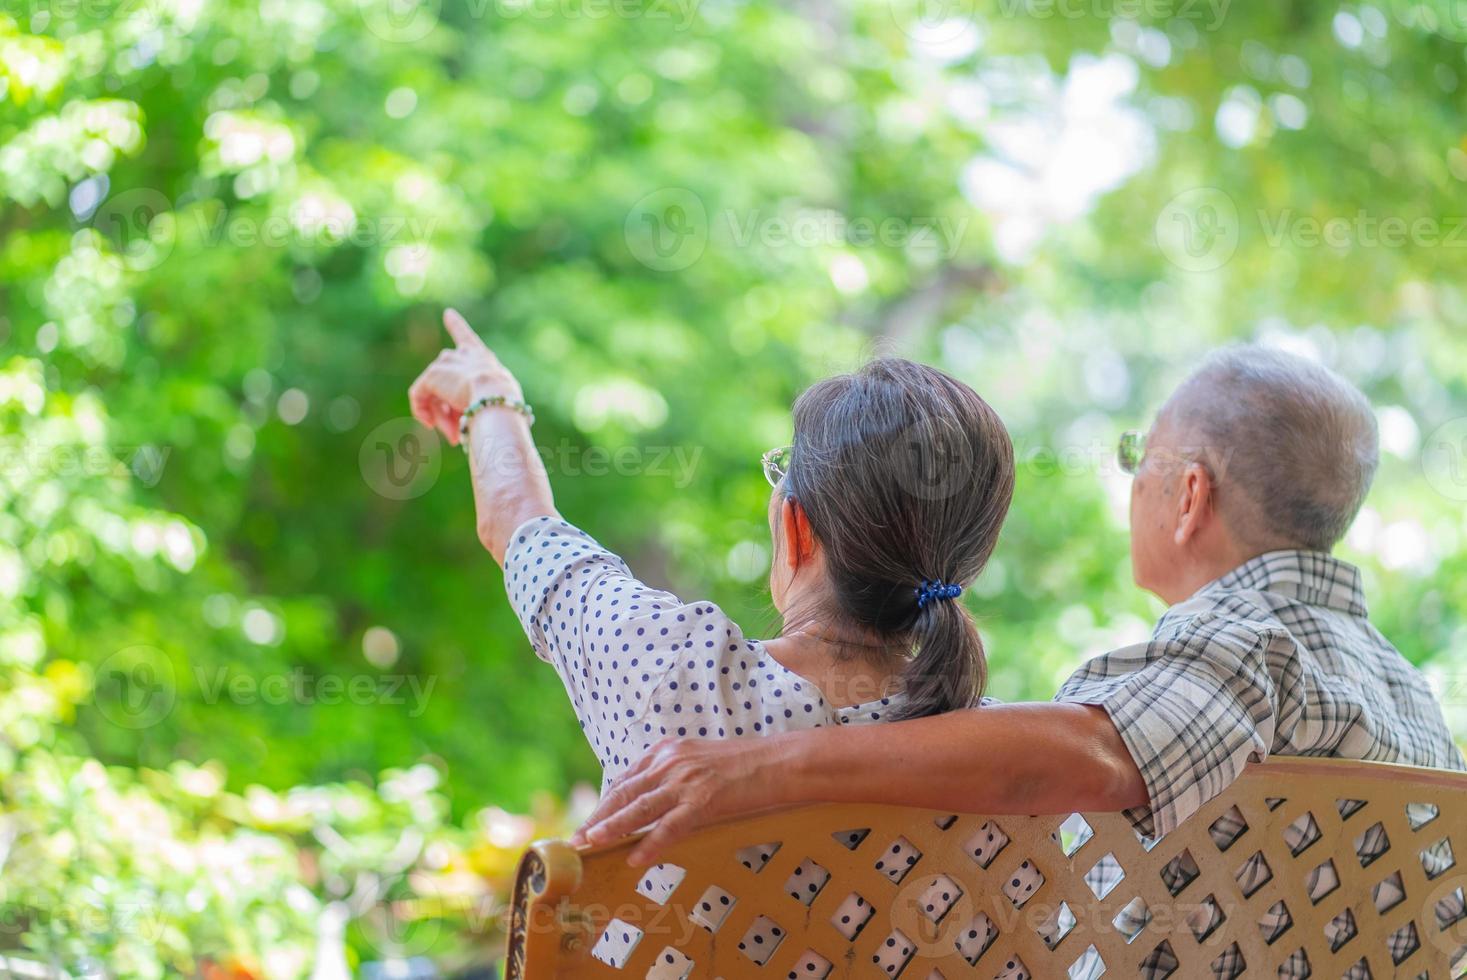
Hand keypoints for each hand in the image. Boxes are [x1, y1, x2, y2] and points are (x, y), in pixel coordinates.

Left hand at [408, 308, 523, 445]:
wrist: (494, 398)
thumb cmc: (505, 404)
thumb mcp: (502, 400)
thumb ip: (487, 401)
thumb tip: (473, 417)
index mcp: (482, 357)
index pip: (467, 338)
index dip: (457, 325)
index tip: (448, 314)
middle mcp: (462, 355)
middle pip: (448, 381)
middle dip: (450, 409)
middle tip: (456, 433)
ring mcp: (445, 363)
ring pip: (435, 393)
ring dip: (442, 416)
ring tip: (452, 435)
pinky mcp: (432, 375)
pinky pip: (419, 395)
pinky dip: (422, 411)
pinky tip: (429, 424)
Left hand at [570, 736, 788, 865]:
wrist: (779, 762)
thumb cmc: (745, 765)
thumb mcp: (701, 762)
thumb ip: (674, 776)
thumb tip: (653, 803)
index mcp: (668, 751)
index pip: (626, 779)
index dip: (605, 802)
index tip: (590, 821)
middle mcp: (671, 761)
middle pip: (625, 791)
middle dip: (599, 817)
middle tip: (577, 839)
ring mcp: (687, 780)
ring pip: (640, 807)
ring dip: (612, 827)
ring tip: (591, 843)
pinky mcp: (704, 800)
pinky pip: (670, 826)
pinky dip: (650, 843)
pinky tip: (635, 858)